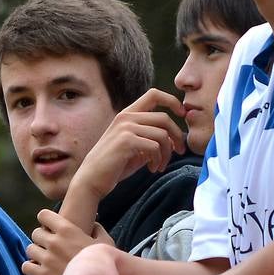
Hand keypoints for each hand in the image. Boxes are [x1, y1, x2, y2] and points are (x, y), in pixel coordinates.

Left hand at [23, 210, 113, 274]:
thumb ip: (98, 230)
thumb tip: (94, 224)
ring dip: (36, 253)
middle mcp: (54, 242)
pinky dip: (31, 268)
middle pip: (35, 233)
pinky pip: (26, 266)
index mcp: (67, 230)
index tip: (50, 227)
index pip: (43, 215)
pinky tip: (39, 270)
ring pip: (30, 249)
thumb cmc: (104, 266)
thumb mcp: (106, 244)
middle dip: (41, 238)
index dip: (46, 220)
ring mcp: (47, 259)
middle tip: (49, 246)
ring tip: (45, 259)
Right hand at [71, 88, 186, 200]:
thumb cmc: (114, 166)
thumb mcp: (136, 149)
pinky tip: (152, 169)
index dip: (172, 101)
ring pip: (162, 134)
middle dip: (177, 136)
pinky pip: (155, 146)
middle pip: (164, 117)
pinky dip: (158, 159)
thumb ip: (152, 140)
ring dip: (167, 153)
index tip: (182, 115)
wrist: (91, 180)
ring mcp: (125, 128)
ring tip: (160, 165)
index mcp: (127, 115)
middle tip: (179, 151)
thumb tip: (174, 139)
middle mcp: (126, 117)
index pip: (154, 94)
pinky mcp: (126, 142)